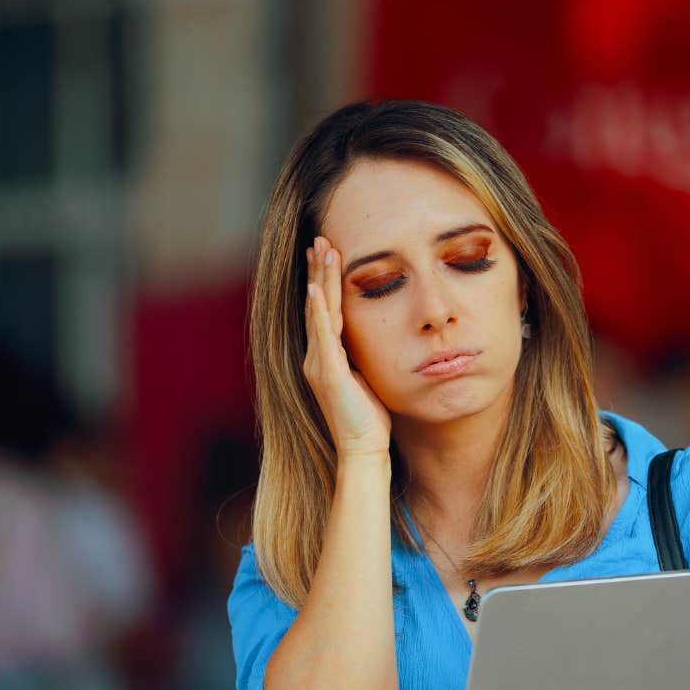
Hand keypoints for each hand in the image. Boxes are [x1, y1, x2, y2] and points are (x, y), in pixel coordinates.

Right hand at [302, 236, 390, 459]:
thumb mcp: (366, 381)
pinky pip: (323, 336)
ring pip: (319, 312)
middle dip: (318, 270)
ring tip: (321, 250)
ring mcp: (320, 364)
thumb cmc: (369, 421)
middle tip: (320, 238)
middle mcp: (317, 358)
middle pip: (317, 304)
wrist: (363, 451)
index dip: (324, 281)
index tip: (326, 254)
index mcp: (326, 358)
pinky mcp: (329, 374)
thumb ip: (363, 361)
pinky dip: (320, 312)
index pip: (324, 310)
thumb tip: (373, 344)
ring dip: (320, 279)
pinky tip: (318, 290)